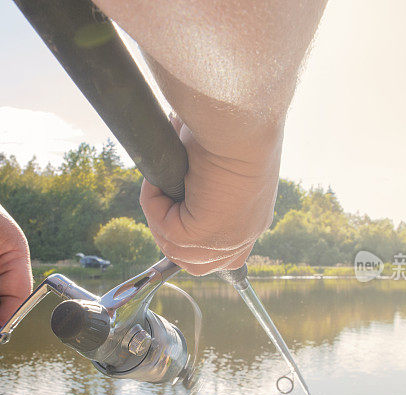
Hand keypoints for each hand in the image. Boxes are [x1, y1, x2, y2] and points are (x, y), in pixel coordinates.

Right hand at [140, 116, 281, 274]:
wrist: (240, 121)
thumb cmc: (232, 128)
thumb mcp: (217, 163)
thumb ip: (201, 180)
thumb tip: (174, 165)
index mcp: (251, 221)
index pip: (223, 256)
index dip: (194, 244)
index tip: (176, 215)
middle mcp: (243, 237)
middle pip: (196, 262)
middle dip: (169, 234)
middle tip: (159, 199)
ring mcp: (226, 241)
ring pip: (176, 250)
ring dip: (159, 217)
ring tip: (159, 185)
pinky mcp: (204, 235)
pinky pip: (165, 230)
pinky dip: (153, 205)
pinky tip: (157, 181)